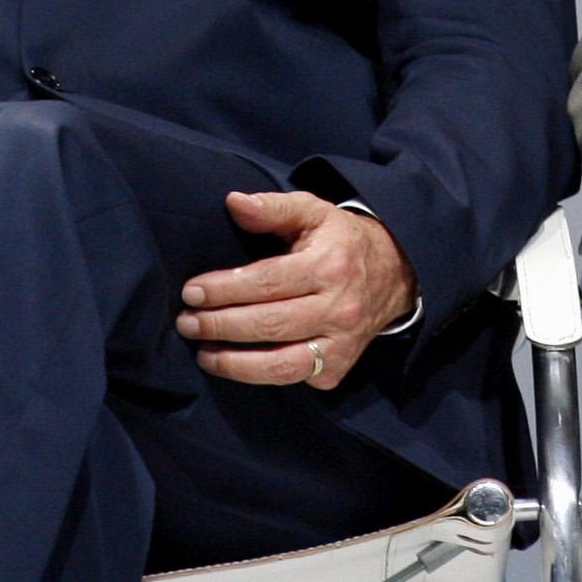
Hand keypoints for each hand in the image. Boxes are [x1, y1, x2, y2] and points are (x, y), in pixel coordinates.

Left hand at [176, 191, 415, 389]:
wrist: (394, 274)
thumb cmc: (340, 241)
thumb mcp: (313, 212)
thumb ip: (273, 207)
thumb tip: (234, 202)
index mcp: (330, 265)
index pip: (267, 282)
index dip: (225, 289)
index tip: (191, 292)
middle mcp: (338, 308)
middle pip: (269, 324)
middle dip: (220, 325)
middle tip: (186, 322)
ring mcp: (341, 344)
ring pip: (280, 365)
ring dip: (234, 363)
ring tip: (203, 352)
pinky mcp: (338, 369)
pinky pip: (293, 379)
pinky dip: (260, 376)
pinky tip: (235, 364)